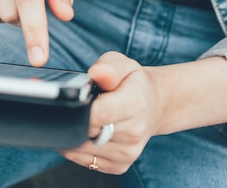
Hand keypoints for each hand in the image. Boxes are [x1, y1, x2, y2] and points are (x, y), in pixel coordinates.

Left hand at [60, 52, 161, 173]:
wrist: (155, 105)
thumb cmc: (133, 82)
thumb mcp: (122, 64)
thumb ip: (108, 67)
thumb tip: (97, 73)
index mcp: (135, 104)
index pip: (95, 114)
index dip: (79, 106)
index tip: (76, 97)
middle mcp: (134, 133)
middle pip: (86, 131)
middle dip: (76, 117)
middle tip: (83, 105)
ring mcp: (128, 153)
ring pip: (82, 148)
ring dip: (75, 133)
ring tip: (88, 117)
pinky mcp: (119, 166)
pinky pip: (85, 161)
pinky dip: (78, 147)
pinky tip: (87, 132)